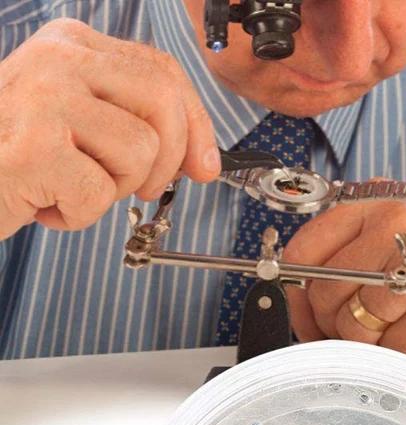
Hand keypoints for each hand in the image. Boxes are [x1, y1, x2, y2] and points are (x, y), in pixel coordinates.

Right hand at [0, 19, 220, 241]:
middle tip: (137, 187)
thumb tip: (202, 160)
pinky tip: (44, 202)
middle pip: (163, 102)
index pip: (162, 71)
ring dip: (113, 189)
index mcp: (72, 45)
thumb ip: (135, 122)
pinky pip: (100, 194)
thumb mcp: (78, 122)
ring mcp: (43, 99)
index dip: (196, 124)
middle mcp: (57, 60)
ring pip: (139, 151)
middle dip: (167, 159)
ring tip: (69, 186)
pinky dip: (77, 215)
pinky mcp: (33, 147)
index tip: (205, 165)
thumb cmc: (16, 156)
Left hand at [284, 198, 405, 357]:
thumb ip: (360, 251)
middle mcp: (397, 222)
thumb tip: (302, 295)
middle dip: (332, 328)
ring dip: (370, 345)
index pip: (306, 247)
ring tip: (402, 334)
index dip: (297, 293)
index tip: (304, 315)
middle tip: (359, 337)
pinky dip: (403, 357)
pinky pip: (390, 350)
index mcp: (383, 202)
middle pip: (323, 293)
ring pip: (351, 326)